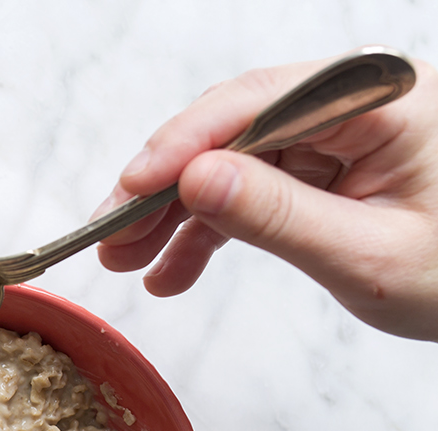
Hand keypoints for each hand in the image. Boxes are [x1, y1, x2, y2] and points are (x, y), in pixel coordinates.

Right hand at [95, 52, 437, 339]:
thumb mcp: (368, 255)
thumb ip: (276, 216)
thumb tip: (194, 180)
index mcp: (381, 98)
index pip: (257, 103)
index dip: (181, 145)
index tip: (130, 190)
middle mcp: (354, 101)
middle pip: (230, 128)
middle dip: (163, 187)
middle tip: (110, 237)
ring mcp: (337, 133)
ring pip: (230, 161)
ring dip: (174, 214)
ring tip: (127, 264)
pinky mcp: (326, 167)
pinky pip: (252, 189)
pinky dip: (209, 231)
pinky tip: (171, 271)